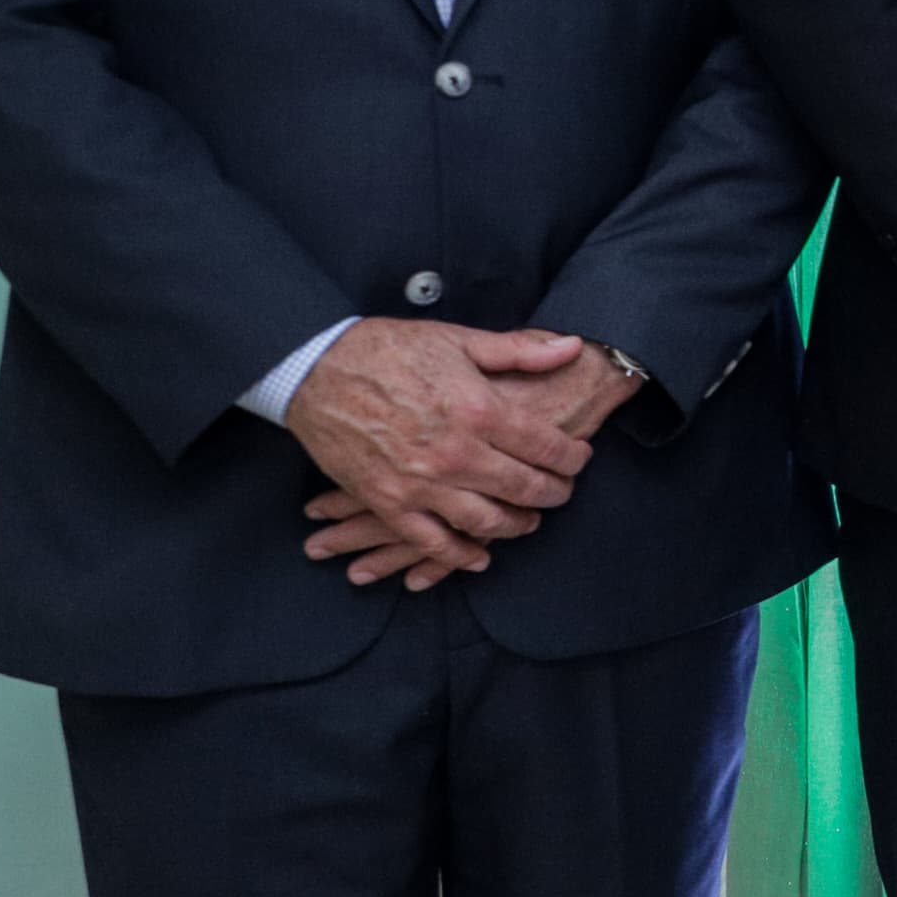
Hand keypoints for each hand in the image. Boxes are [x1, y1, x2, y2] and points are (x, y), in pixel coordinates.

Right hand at [286, 320, 590, 584]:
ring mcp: (420, 483)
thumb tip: (571, 347)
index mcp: (479, 410)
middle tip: (563, 492)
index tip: (580, 458)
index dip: (571, 457)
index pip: (547, 447)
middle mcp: (456, 453)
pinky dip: (459, 556)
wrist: (317, 368)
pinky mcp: (387, 502)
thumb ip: (520, 350)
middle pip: (524, 488)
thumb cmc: (391, 350)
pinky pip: (430, 543)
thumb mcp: (460, 339)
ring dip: (515, 526)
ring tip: (529, 520)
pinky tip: (479, 556)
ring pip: (485, 521)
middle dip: (553, 493)